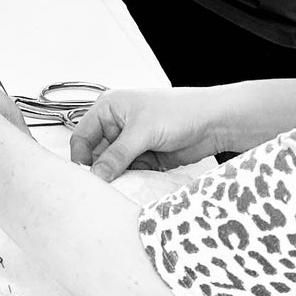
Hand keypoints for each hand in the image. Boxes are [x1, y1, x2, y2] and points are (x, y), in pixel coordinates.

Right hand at [69, 88, 222, 180]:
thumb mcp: (142, 132)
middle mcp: (117, 124)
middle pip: (97, 154)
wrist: (214, 122)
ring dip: (118, 177)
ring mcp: (132, 142)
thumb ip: (117, 155)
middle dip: (101, 170)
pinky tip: (138, 183)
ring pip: (113, 167)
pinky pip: (131, 173)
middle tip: (104, 187)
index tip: (87, 178)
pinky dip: (133, 180)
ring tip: (124, 185)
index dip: (81, 157)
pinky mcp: (146, 157)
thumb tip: (97, 175)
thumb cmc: (179, 111)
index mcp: (109, 108)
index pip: (82, 136)